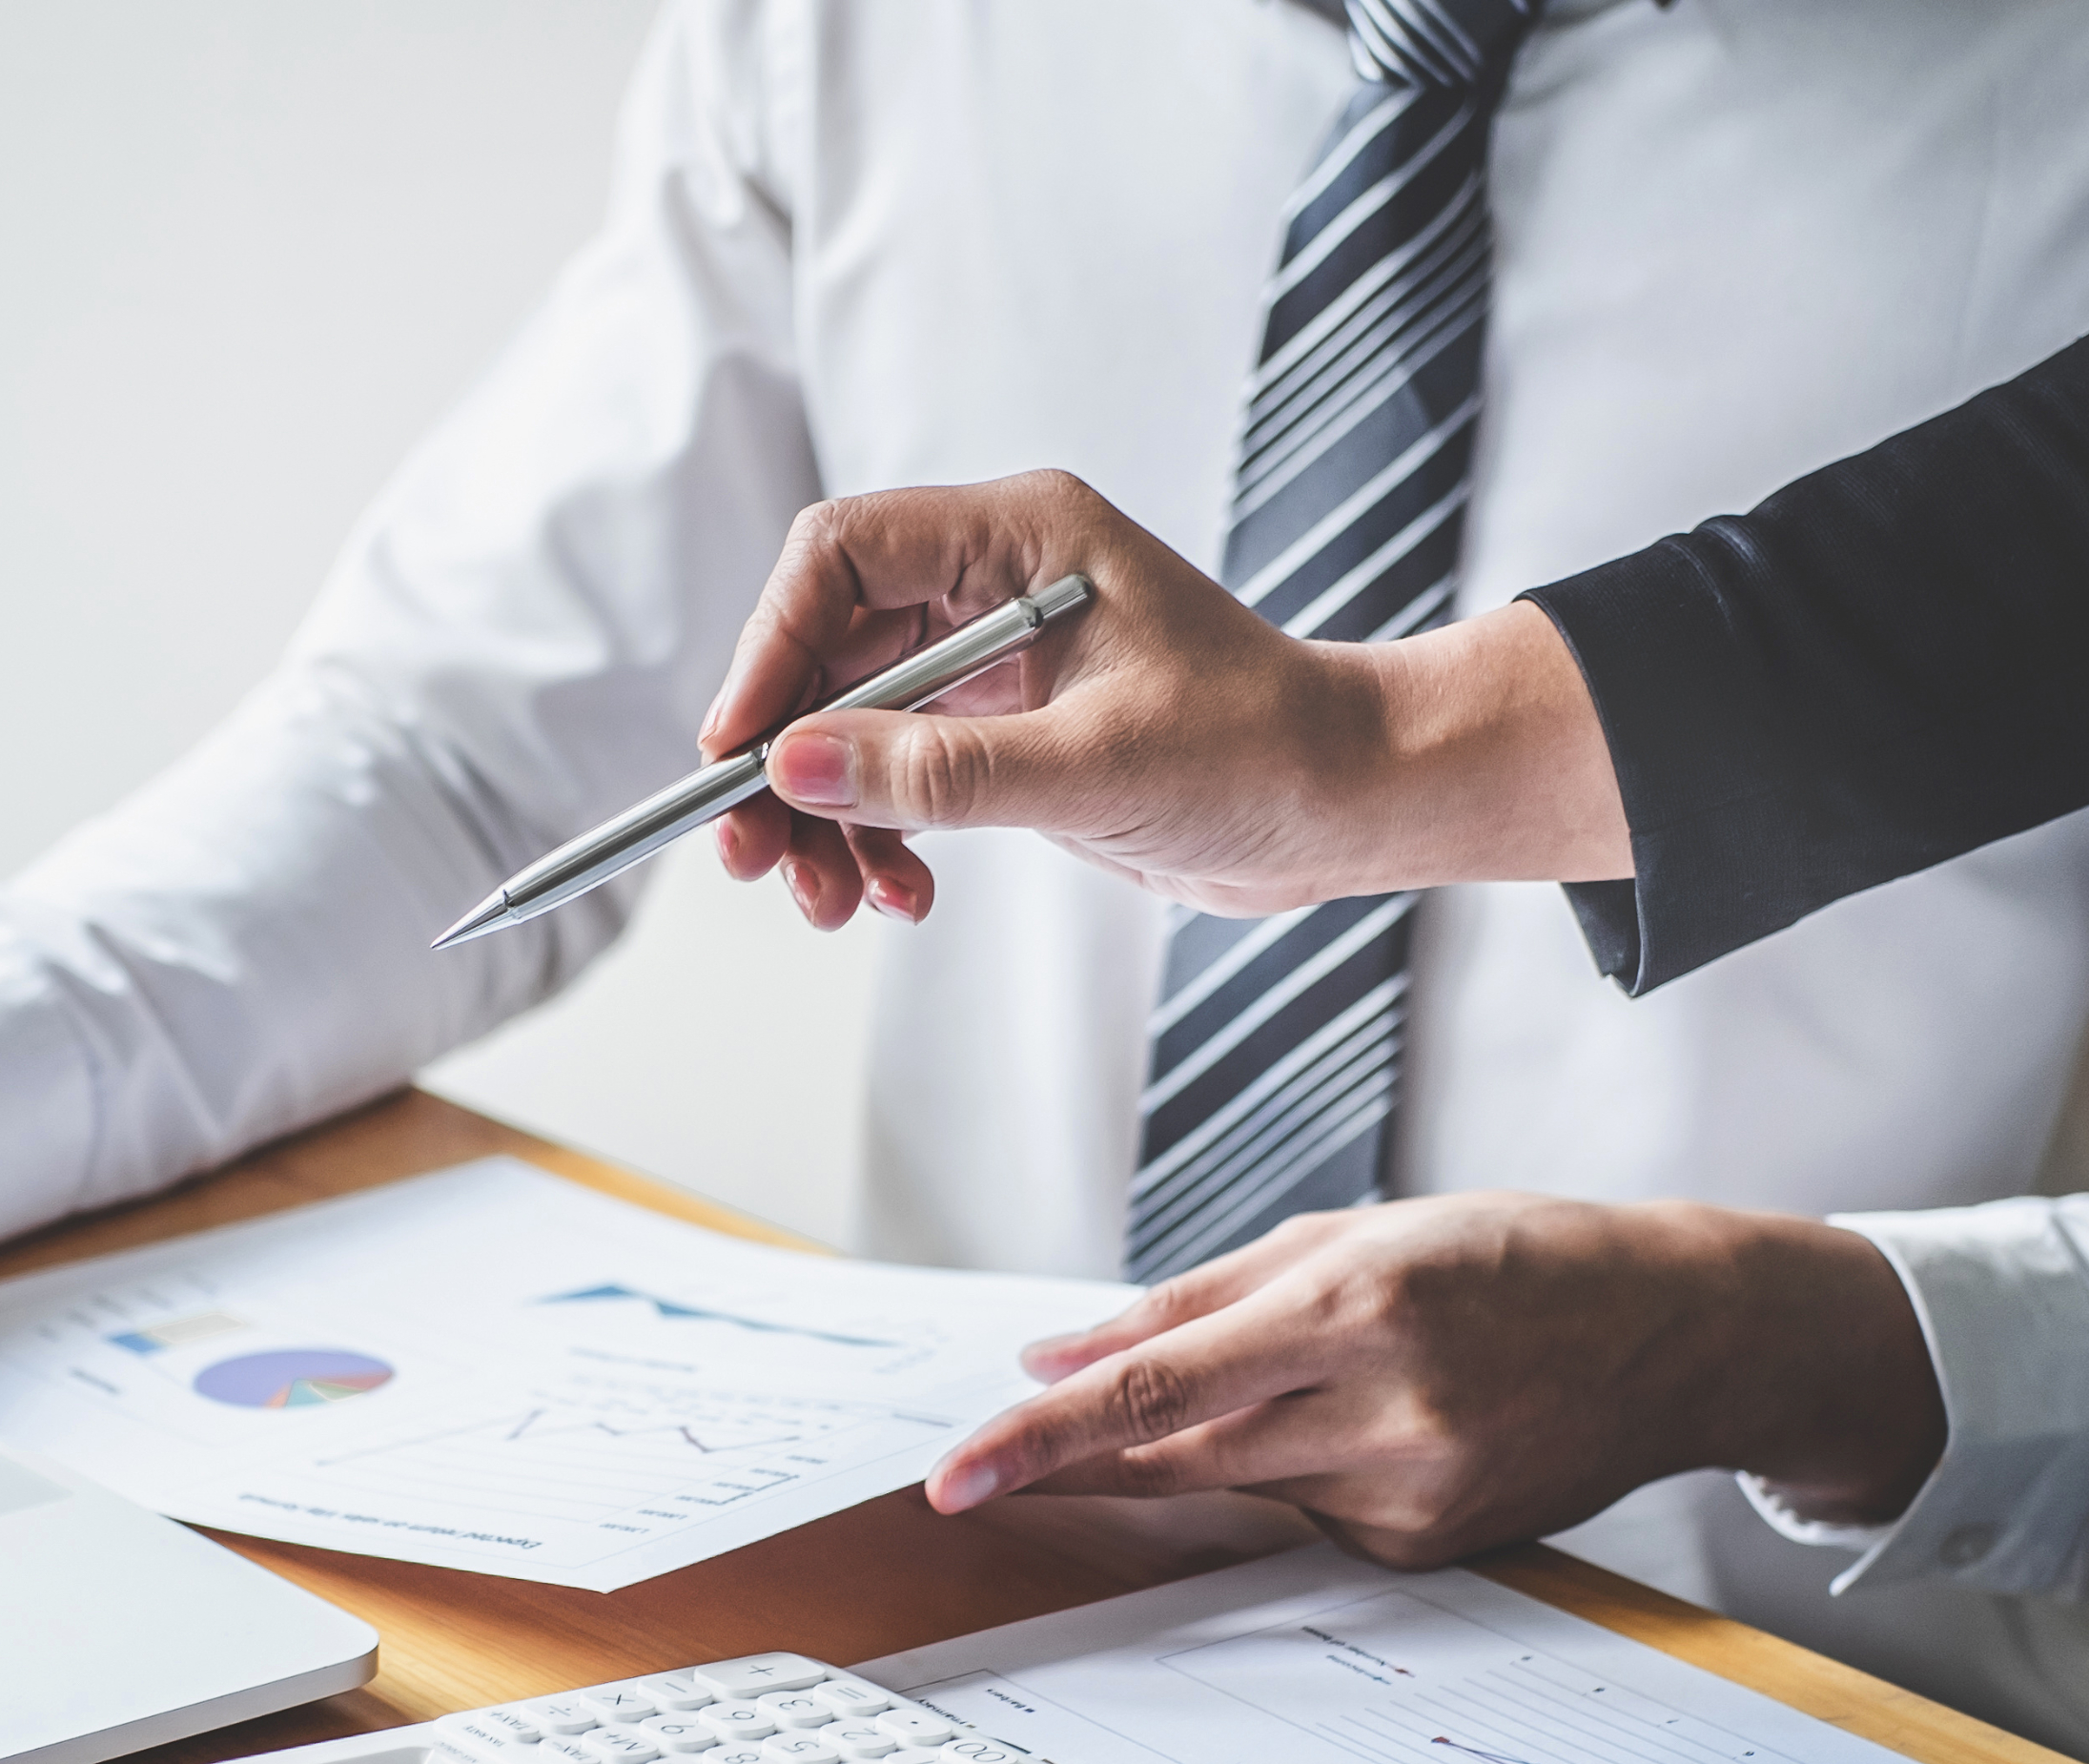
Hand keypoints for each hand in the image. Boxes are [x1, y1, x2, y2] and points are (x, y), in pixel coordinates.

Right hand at [699, 470, 1626, 929]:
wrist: (1350, 805)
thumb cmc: (1264, 752)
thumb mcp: (1095, 768)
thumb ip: (942, 770)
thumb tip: (798, 766)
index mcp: (1021, 537)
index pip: (842, 555)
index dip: (771, 648)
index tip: (738, 751)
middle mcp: (995, 580)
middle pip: (827, 646)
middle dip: (783, 756)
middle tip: (752, 856)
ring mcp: (995, 656)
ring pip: (849, 720)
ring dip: (824, 813)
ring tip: (829, 901)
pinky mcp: (1003, 727)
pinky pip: (897, 771)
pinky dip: (879, 834)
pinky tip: (897, 893)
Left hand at [923, 1194, 1942, 1566]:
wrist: (1682, 1334)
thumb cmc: (1517, 1258)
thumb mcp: (1352, 1233)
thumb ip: (1192, 1301)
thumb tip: (1054, 1355)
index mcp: (1357, 1306)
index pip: (1157, 1387)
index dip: (1043, 1438)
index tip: (956, 1474)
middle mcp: (1385, 1410)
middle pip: (1175, 1456)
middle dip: (1071, 1465)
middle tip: (980, 1471)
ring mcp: (1413, 1495)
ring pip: (1237, 1487)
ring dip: (1202, 1449)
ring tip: (1284, 1387)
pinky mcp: (1430, 1549)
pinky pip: (1307, 1518)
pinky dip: (1295, 1474)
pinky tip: (1366, 1428)